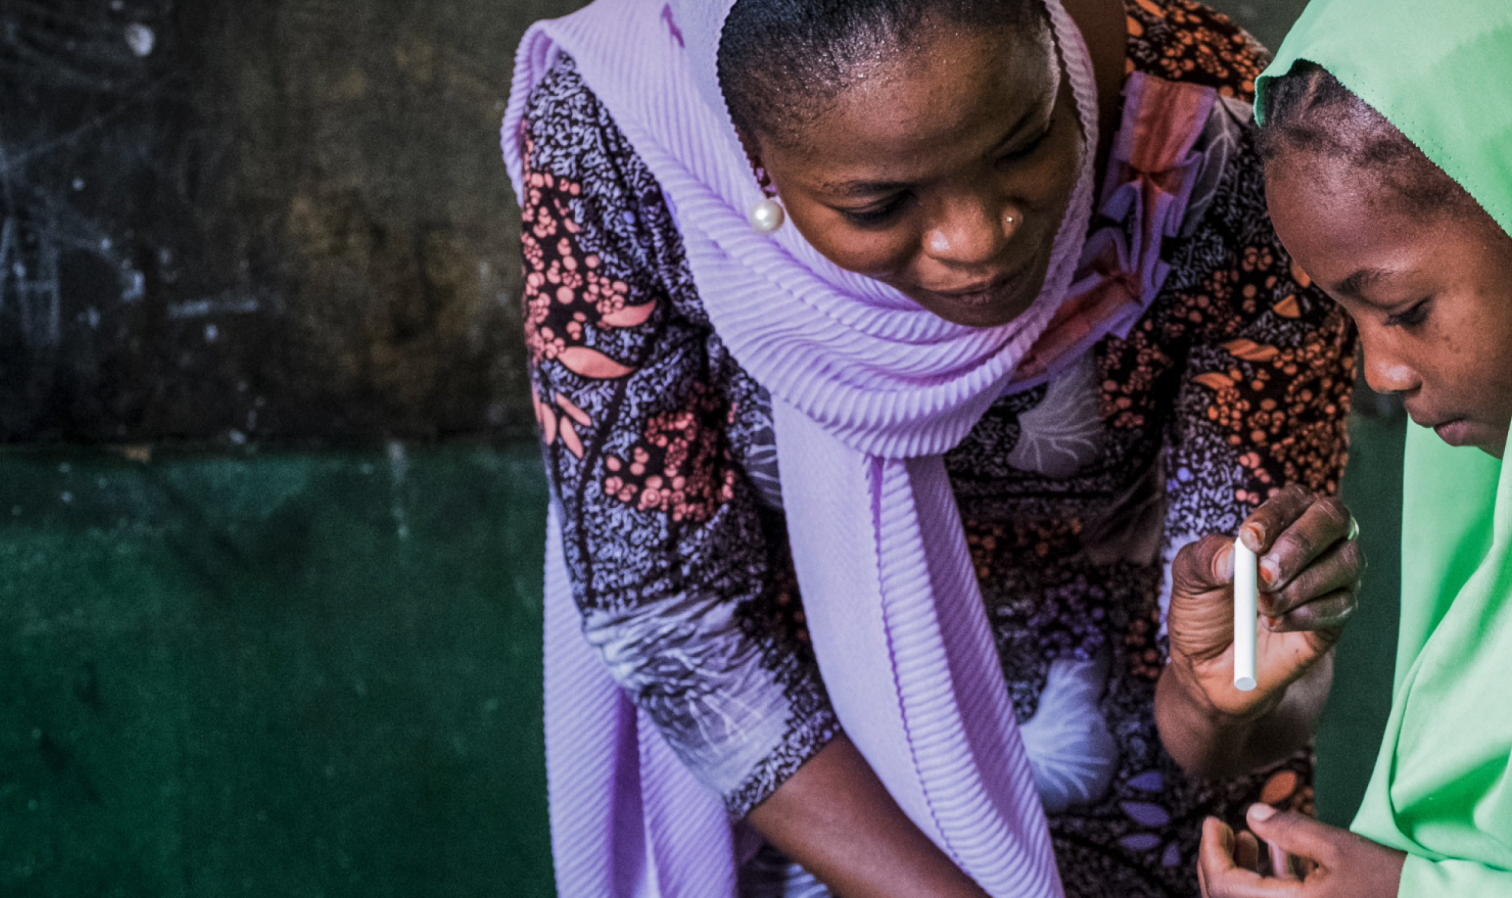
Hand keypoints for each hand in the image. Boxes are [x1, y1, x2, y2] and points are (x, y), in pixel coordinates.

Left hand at [1167, 485, 1362, 719]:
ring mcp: (1334, 577)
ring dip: (1301, 586)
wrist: (1212, 666)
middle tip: (1265, 576)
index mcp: (1281, 520)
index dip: (1276, 515)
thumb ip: (1205, 558)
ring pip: (1346, 563)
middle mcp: (1317, 541)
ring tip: (1261, 606)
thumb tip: (1234, 556)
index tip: (1249, 541)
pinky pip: (1342, 605)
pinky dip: (1306, 615)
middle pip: (1334, 518)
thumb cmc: (1205, 609)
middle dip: (1299, 545)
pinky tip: (1274, 625)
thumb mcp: (1189, 580)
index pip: (1295, 499)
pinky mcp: (1339, 615)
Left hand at [1199, 804, 1405, 896]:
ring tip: (1246, 837)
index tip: (1213, 822)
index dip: (1211, 853)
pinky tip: (1279, 851)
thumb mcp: (1339, 848)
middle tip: (1220, 830)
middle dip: (1219, 862)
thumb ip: (1290, 830)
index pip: (1225, 887)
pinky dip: (1269, 880)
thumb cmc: (1391, 881)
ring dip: (1242, 870)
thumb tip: (1251, 814)